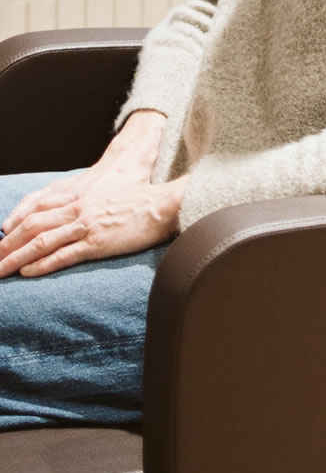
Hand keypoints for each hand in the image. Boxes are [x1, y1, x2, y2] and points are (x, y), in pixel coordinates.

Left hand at [0, 166, 182, 277]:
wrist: (162, 205)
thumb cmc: (136, 203)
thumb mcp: (103, 200)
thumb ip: (81, 209)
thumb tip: (63, 222)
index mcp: (76, 199)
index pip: (34, 213)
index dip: (12, 228)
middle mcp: (76, 211)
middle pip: (30, 228)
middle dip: (5, 246)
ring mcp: (86, 227)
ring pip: (40, 242)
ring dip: (14, 257)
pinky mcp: (97, 244)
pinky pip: (64, 255)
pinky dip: (42, 264)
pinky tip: (26, 272)